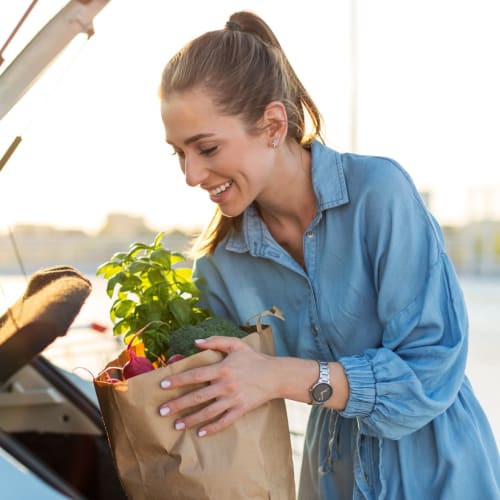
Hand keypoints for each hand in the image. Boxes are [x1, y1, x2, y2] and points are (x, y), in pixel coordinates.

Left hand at [158, 336, 276, 436]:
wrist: (276, 375)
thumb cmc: (254, 358)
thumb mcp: (236, 344)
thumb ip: (216, 341)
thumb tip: (195, 342)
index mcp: (222, 369)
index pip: (195, 375)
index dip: (178, 379)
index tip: (162, 384)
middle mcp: (225, 385)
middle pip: (197, 397)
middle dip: (178, 405)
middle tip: (161, 412)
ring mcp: (233, 399)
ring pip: (208, 412)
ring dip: (191, 420)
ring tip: (176, 426)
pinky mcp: (241, 410)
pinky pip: (224, 421)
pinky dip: (212, 428)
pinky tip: (200, 433)